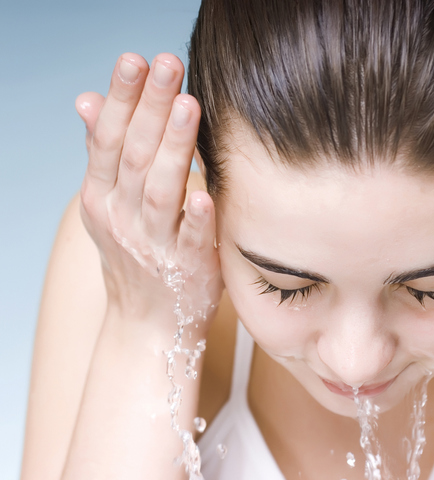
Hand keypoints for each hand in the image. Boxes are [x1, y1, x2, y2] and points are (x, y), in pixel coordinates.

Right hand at [75, 53, 222, 327]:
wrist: (149, 324)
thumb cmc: (137, 255)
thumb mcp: (109, 206)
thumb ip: (105, 155)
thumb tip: (88, 100)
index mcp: (101, 198)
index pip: (107, 140)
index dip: (120, 99)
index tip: (135, 60)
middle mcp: (121, 219)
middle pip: (133, 155)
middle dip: (150, 106)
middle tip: (169, 63)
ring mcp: (153, 246)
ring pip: (159, 191)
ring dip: (173, 147)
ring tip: (189, 106)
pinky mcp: (187, 270)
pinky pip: (190, 241)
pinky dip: (196, 218)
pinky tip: (205, 191)